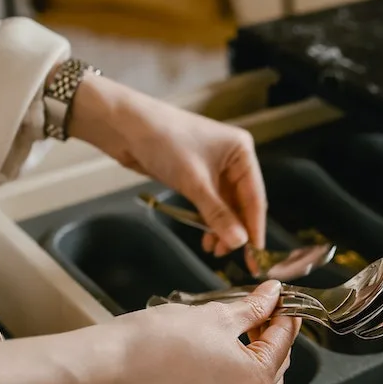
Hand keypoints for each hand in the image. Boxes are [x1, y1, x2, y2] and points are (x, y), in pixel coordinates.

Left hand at [67, 74, 266, 257]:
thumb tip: (240, 242)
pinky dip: (209, 219)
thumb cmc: (165, 143)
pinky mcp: (197, 174)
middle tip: (234, 257)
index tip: (256, 254)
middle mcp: (233, 158)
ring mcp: (215, 167)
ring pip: (226, 205)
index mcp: (242, 152)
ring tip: (215, 250)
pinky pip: (210, 202)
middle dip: (237, 230)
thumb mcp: (194, 182)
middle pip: (242, 202)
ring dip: (222, 228)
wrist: (125, 126)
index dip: (255, 227)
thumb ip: (218, 214)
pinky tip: (206, 237)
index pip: (255, 196)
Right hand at [103, 281, 300, 383]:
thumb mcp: (216, 316)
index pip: (282, 341)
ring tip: (264, 344)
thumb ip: (252, 308)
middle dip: (275, 338)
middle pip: (276, 368)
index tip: (283, 300)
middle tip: (265, 312)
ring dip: (270, 369)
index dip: (285, 315)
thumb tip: (272, 294)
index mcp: (255, 378)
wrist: (113, 366)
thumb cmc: (160, 340)